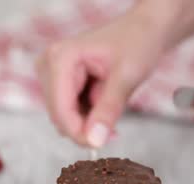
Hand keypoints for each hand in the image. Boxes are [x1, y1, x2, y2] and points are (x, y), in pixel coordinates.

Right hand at [36, 7, 168, 146]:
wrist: (144, 30)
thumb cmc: (137, 42)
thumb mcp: (126, 77)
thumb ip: (108, 110)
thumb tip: (94, 141)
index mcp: (60, 58)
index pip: (61, 109)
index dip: (79, 132)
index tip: (101, 144)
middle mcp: (49, 64)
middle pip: (59, 116)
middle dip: (86, 128)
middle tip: (114, 131)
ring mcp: (53, 74)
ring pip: (64, 117)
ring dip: (89, 123)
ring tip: (113, 111)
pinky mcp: (60, 83)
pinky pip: (69, 112)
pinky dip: (88, 117)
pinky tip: (105, 108)